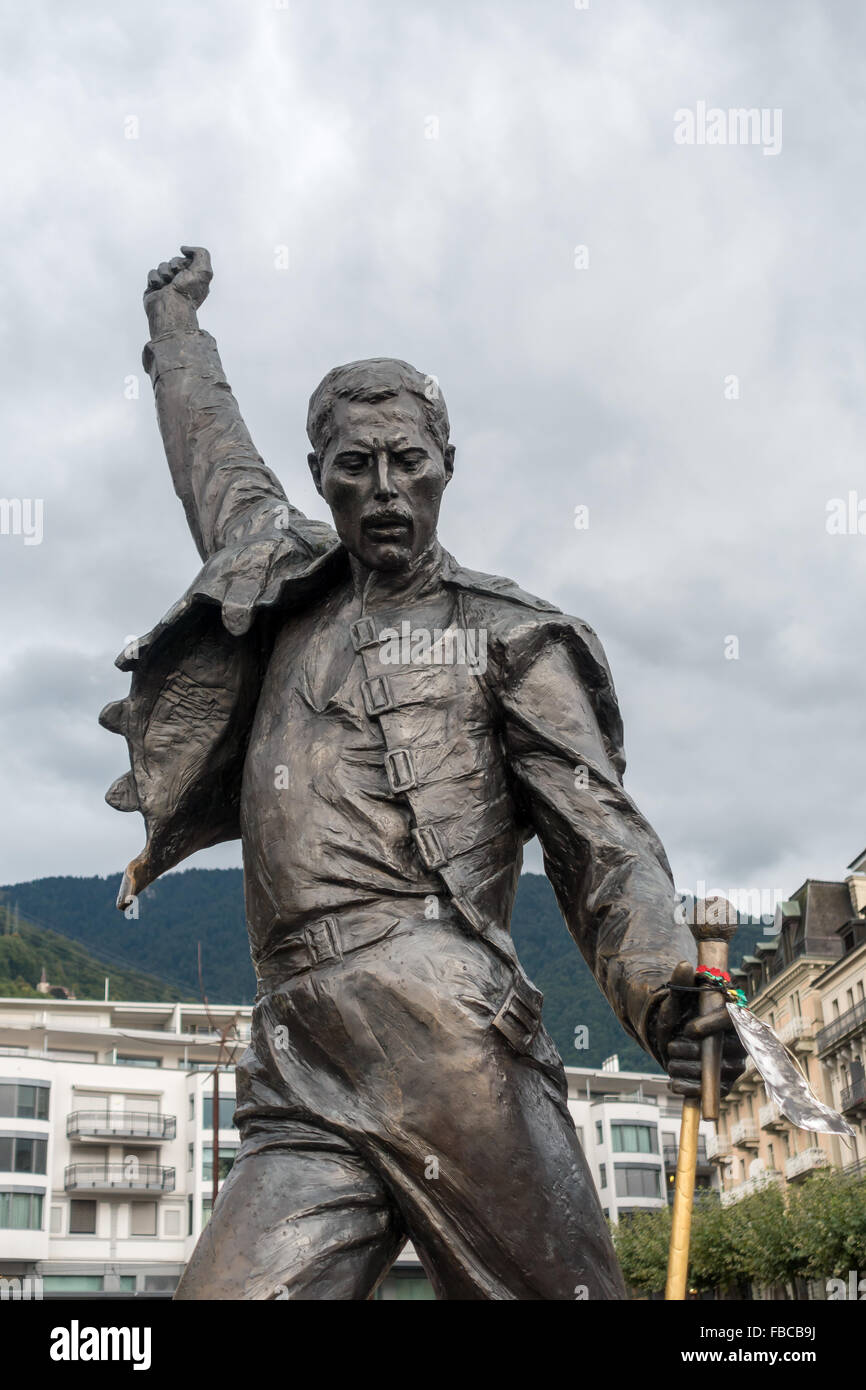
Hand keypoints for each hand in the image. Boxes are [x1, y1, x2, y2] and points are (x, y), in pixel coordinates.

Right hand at [143, 246, 211, 334]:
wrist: (171, 308)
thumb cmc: (188, 292)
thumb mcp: (204, 270)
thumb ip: (201, 253)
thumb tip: (183, 249)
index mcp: (195, 279)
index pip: (186, 259)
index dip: (184, 263)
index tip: (186, 273)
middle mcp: (182, 282)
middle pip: (173, 261)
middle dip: (174, 267)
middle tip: (176, 279)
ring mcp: (168, 285)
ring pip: (162, 266)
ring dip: (164, 273)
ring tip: (168, 286)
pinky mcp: (155, 288)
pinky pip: (152, 273)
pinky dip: (155, 279)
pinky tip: (159, 288)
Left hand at [650, 960, 746, 1097]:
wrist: (682, 1036)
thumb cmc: (687, 1012)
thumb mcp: (680, 997)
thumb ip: (681, 982)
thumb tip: (683, 965)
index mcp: (734, 1016)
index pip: (730, 1019)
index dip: (711, 1025)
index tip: (688, 1029)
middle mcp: (740, 1042)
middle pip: (722, 1050)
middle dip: (694, 1052)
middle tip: (671, 1047)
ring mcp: (734, 1065)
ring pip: (716, 1073)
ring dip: (689, 1070)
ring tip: (670, 1062)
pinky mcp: (726, 1084)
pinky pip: (713, 1091)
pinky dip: (691, 1090)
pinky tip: (673, 1083)